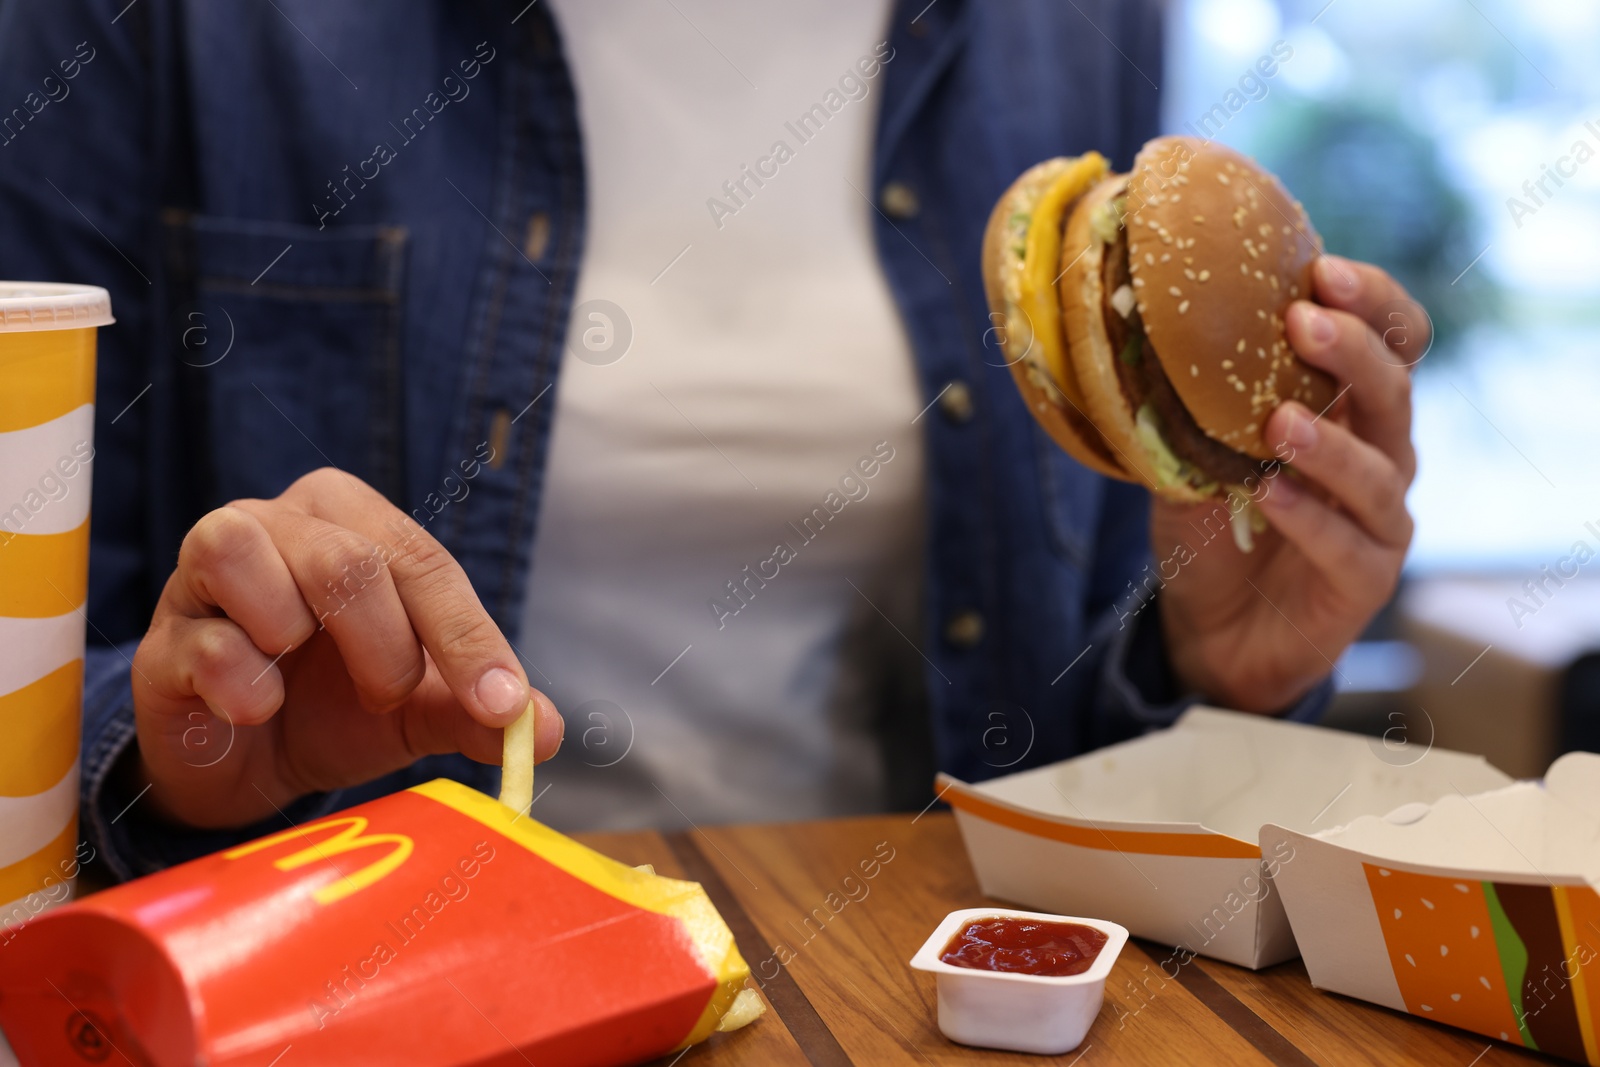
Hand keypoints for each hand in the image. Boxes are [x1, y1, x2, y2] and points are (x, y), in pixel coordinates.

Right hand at [126, 468, 563, 828]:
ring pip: (247, 555)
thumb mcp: (421, 707)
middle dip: (387, 647)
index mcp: (354, 521)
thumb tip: (544, 732)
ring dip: (296, 633)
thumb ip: (480, 710)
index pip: (423, 562)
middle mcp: (278, 523)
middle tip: (391, 698)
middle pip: (347, 559)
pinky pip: (201, 639)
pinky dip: (241, 680)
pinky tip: (256, 707)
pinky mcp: (163, 637)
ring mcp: (205, 573)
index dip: (469, 638)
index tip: (504, 705)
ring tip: (302, 680)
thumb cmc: (338, 705)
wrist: (251, 763)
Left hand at [1153, 255, 1419, 710]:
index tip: (1321, 269)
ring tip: (1279, 421)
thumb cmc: (1213, 528)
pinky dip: (1309, 517)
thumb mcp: (1191, 452)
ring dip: (1330, 442)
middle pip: (1395, 389)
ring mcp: (1380, 520)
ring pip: (1379, 471)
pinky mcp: (1366, 580)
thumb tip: (1132, 325)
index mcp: (1350, 409)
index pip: (1392, 339)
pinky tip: (1270, 495)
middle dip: (1353, 350)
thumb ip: (1187, 399)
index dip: (1371, 301)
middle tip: (1303, 322)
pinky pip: (1347, 544)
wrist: (1213, 629)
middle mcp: (1381, 456)